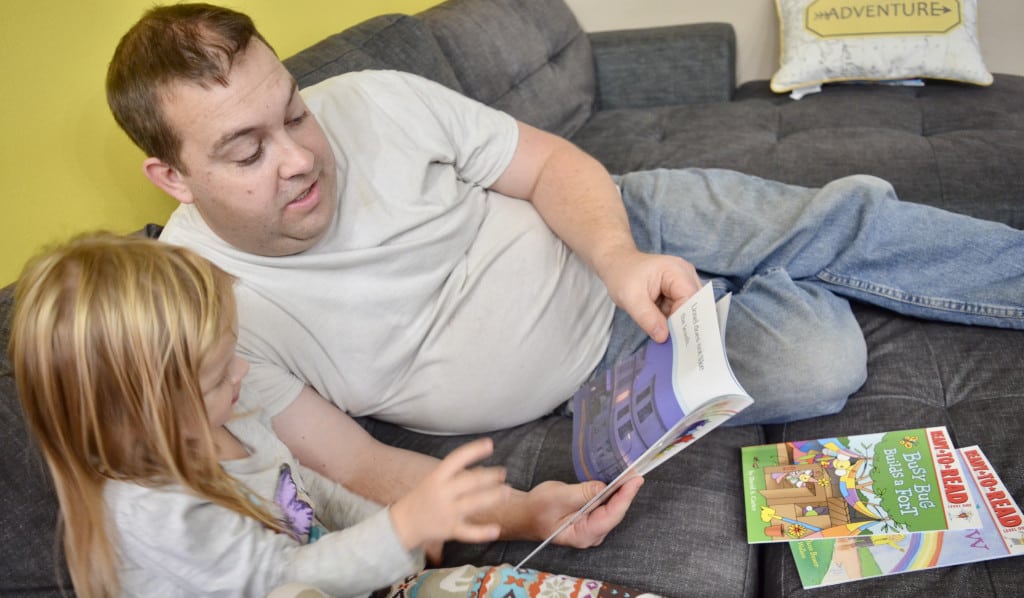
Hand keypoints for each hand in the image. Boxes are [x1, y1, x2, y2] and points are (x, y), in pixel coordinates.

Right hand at [389, 438, 509, 550]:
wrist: (401, 525)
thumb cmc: (422, 498)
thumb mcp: (434, 481)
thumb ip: (457, 476)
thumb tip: (483, 469)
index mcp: (437, 477)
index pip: (456, 459)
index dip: (473, 451)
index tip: (490, 444)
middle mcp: (442, 493)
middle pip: (469, 482)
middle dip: (489, 476)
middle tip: (503, 473)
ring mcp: (446, 512)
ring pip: (473, 503)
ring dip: (492, 497)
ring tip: (507, 492)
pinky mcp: (449, 530)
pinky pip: (468, 532)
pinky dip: (482, 532)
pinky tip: (496, 530)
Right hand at [520, 476, 643, 546]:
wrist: (524, 514)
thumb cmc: (537, 508)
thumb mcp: (559, 497)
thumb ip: (583, 494)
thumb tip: (604, 487)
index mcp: (583, 534)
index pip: (612, 515)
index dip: (625, 496)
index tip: (636, 480)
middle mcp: (592, 534)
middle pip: (616, 512)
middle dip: (626, 492)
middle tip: (636, 471)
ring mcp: (592, 528)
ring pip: (612, 508)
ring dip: (620, 492)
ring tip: (630, 474)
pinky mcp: (591, 519)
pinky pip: (606, 506)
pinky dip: (612, 493)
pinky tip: (617, 481)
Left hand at [596, 248, 701, 342]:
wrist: (617, 265)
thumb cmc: (622, 276)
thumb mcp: (630, 299)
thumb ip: (647, 317)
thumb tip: (663, 337)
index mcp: (676, 271)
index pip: (691, 299)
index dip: (686, 319)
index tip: (677, 339)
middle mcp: (685, 275)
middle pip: (695, 305)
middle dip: (685, 324)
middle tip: (676, 344)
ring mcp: (683, 283)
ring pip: (689, 310)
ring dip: (678, 324)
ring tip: (669, 338)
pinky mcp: (678, 292)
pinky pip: (681, 311)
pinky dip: (673, 321)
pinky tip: (665, 330)